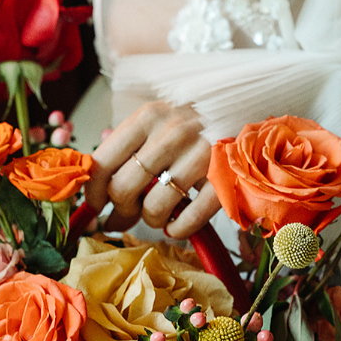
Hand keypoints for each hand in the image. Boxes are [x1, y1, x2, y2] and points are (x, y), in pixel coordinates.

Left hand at [85, 102, 220, 238]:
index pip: (103, 163)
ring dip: (152, 220)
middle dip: (122, 210)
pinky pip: (190, 220)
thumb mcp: (158, 122)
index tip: (95, 206)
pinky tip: (178, 225)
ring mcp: (200, 156)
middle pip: (123, 189)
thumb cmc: (195, 122)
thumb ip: (127, 150)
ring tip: (160, 213)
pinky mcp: (224, 179)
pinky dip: (179, 229)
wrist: (247, 110)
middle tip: (130, 212)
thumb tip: (99, 196)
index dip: (93, 193)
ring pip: (154, 208)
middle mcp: (171, 134)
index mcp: (148, 118)